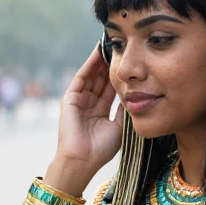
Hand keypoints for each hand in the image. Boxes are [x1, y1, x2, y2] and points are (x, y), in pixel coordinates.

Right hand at [53, 47, 121, 183]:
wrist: (82, 160)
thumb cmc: (101, 149)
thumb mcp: (119, 126)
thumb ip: (124, 109)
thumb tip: (135, 92)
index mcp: (101, 112)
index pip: (111, 88)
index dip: (120, 75)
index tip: (130, 62)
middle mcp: (89, 104)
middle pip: (101, 79)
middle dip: (110, 64)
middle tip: (122, 46)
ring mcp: (79, 100)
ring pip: (92, 75)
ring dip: (101, 60)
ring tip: (111, 43)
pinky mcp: (70, 98)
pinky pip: (81, 77)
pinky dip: (89, 64)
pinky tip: (98, 52)